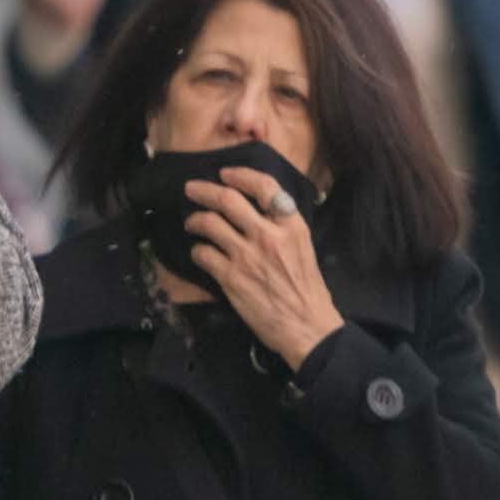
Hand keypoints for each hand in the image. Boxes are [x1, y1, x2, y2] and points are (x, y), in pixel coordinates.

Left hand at [180, 169, 340, 367]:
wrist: (306, 326)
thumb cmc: (307, 290)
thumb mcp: (303, 247)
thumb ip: (282, 226)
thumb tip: (259, 211)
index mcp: (291, 225)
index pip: (264, 186)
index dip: (240, 175)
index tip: (225, 174)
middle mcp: (268, 235)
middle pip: (228, 200)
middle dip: (204, 191)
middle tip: (192, 189)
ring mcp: (247, 256)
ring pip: (210, 223)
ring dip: (195, 220)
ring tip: (191, 223)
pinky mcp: (231, 277)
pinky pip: (203, 254)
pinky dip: (197, 251)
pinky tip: (199, 253)